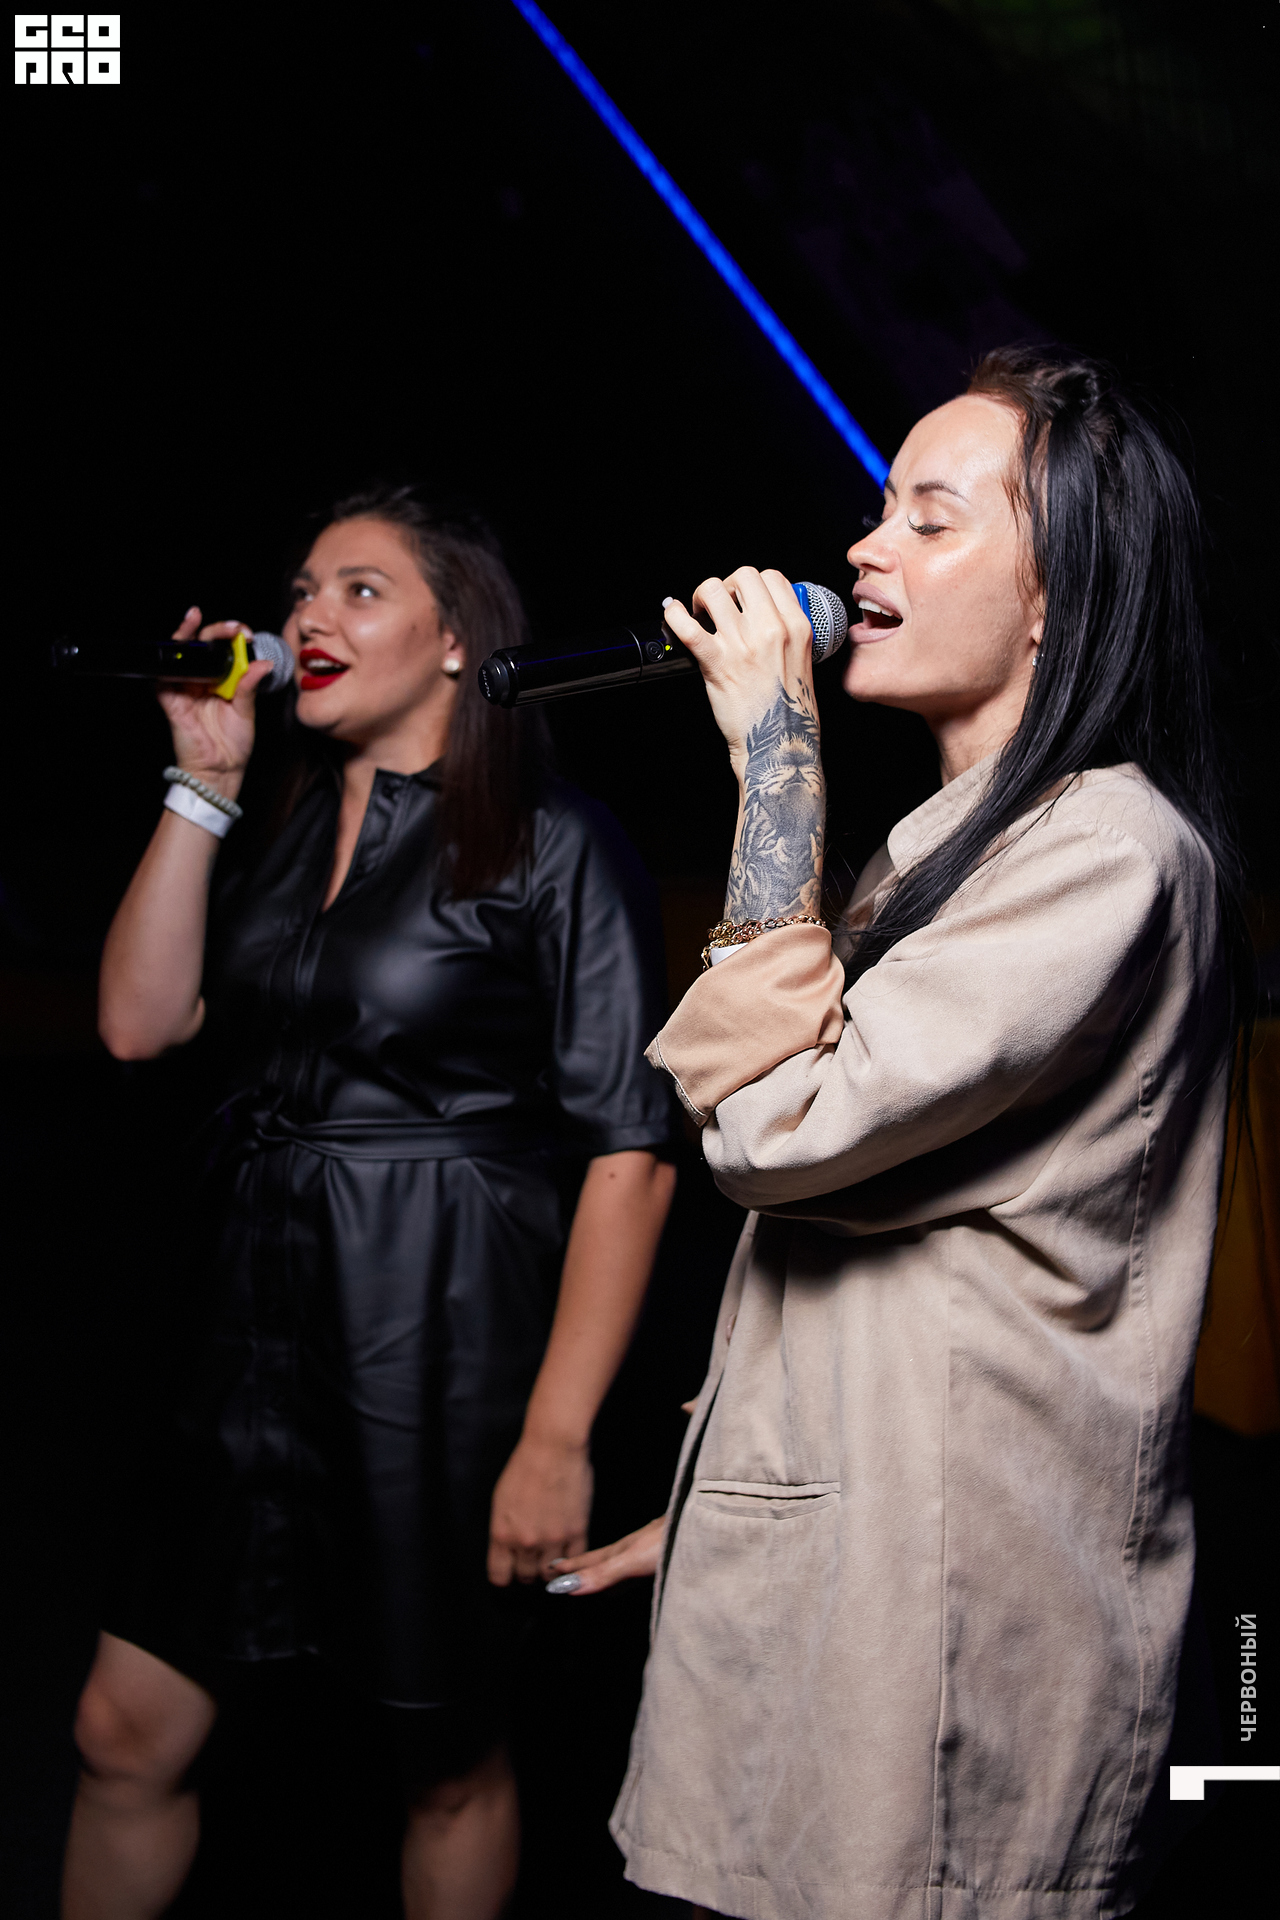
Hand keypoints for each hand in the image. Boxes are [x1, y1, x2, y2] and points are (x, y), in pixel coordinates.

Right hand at [158, 606, 274, 801]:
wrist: (220, 770)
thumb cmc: (233, 744)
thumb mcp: (246, 710)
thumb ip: (249, 685)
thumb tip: (262, 664)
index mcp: (220, 680)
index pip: (222, 649)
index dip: (231, 636)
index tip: (245, 632)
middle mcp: (201, 681)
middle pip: (201, 645)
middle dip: (216, 630)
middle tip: (234, 629)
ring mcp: (184, 688)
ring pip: (181, 653)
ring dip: (188, 634)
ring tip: (199, 621)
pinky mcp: (170, 700)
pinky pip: (164, 676)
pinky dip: (171, 660)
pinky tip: (182, 647)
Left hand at [487, 1433, 593, 1585]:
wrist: (553, 1448)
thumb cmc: (525, 1466)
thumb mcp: (501, 1501)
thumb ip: (504, 1530)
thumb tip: (510, 1549)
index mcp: (502, 1534)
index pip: (499, 1576)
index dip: (506, 1575)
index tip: (510, 1570)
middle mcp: (525, 1542)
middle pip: (526, 1578)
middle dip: (528, 1571)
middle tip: (533, 1559)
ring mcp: (552, 1540)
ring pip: (550, 1576)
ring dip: (550, 1569)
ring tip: (551, 1555)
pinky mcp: (576, 1532)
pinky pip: (574, 1560)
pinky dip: (571, 1559)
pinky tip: (567, 1549)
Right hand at [544, 1517, 664, 1595]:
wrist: (707, 1526)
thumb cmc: (672, 1540)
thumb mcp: (633, 1560)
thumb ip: (603, 1574)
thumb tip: (566, 1587)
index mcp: (622, 1550)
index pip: (590, 1560)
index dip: (570, 1567)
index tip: (549, 1570)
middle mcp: (633, 1551)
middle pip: (602, 1562)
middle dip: (580, 1568)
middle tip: (559, 1572)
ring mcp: (650, 1554)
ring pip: (619, 1568)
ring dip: (600, 1574)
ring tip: (588, 1581)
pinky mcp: (667, 1560)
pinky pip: (637, 1574)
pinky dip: (624, 1580)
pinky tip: (629, 1584)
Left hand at [666, 568, 825, 923]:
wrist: (779, 749)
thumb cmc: (792, 716)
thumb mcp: (804, 665)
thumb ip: (788, 638)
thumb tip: (766, 622)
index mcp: (797, 628)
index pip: (773, 578)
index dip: (754, 582)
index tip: (743, 596)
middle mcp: (771, 630)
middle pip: (743, 576)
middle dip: (727, 585)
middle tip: (719, 605)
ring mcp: (742, 644)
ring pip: (713, 590)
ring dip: (701, 597)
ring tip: (699, 613)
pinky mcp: (717, 662)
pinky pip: (686, 625)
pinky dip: (673, 615)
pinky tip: (671, 614)